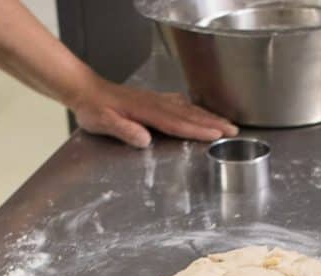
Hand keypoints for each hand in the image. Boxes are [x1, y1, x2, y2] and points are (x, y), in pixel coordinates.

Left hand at [70, 77, 238, 147]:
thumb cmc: (94, 109)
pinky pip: (179, 104)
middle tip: (233, 131)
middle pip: (189, 114)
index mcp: (146, 111)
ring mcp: (156, 100)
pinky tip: (199, 111)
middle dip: (213, 123)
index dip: (197, 130)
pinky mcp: (153, 100)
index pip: (177, 122)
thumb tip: (144, 139)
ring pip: (188, 108)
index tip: (216, 135)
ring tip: (226, 124)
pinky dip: (194, 109)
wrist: (86, 91)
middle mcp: (155, 103)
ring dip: (208, 116)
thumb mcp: (103, 122)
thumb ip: (124, 129)